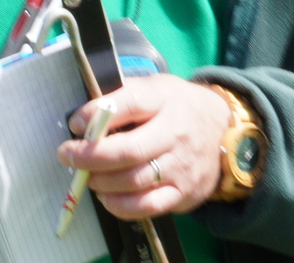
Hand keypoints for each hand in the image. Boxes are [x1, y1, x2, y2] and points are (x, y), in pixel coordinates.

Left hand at [57, 75, 231, 217]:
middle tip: (68, 155)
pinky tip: (107, 196)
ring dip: (100, 182)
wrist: (225, 130)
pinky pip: (147, 206)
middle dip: (90, 156)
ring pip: (133, 181)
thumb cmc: (179, 107)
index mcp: (166, 100)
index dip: (97, 114)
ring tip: (87, 176)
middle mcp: (176, 133)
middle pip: (128, 151)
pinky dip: (119, 205)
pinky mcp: (183, 191)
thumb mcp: (158, 87)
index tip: (75, 123)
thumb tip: (85, 117)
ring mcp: (181, 165)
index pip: (131, 103)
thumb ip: (125, 96)